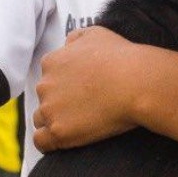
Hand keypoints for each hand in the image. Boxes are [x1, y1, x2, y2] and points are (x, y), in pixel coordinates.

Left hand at [33, 27, 140, 151]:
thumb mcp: (95, 33)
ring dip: (54, 121)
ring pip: (41, 119)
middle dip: (59, 102)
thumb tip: (67, 46)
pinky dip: (49, 142)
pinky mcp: (59, 131)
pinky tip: (64, 140)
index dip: (63, 84)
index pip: (48, 76)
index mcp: (51, 62)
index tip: (81, 90)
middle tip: (84, 106)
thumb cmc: (121, 57)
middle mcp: (45, 85)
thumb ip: (75, 38)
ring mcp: (50, 109)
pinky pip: (41, 141)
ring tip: (78, 124)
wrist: (136, 82)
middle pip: (44, 98)